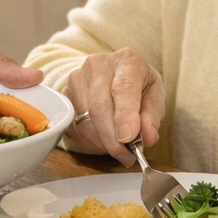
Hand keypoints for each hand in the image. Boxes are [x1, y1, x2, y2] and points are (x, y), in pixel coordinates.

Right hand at [63, 48, 163, 166]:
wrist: (114, 73)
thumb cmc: (137, 84)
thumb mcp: (154, 95)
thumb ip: (152, 117)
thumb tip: (147, 137)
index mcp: (126, 61)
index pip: (123, 89)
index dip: (125, 116)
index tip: (129, 138)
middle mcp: (98, 65)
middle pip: (99, 107)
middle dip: (113, 139)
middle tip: (126, 155)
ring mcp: (77, 79)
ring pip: (85, 122)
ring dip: (103, 143)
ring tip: (119, 147)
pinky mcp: (64, 95)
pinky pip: (74, 128)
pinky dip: (90, 142)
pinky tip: (103, 140)